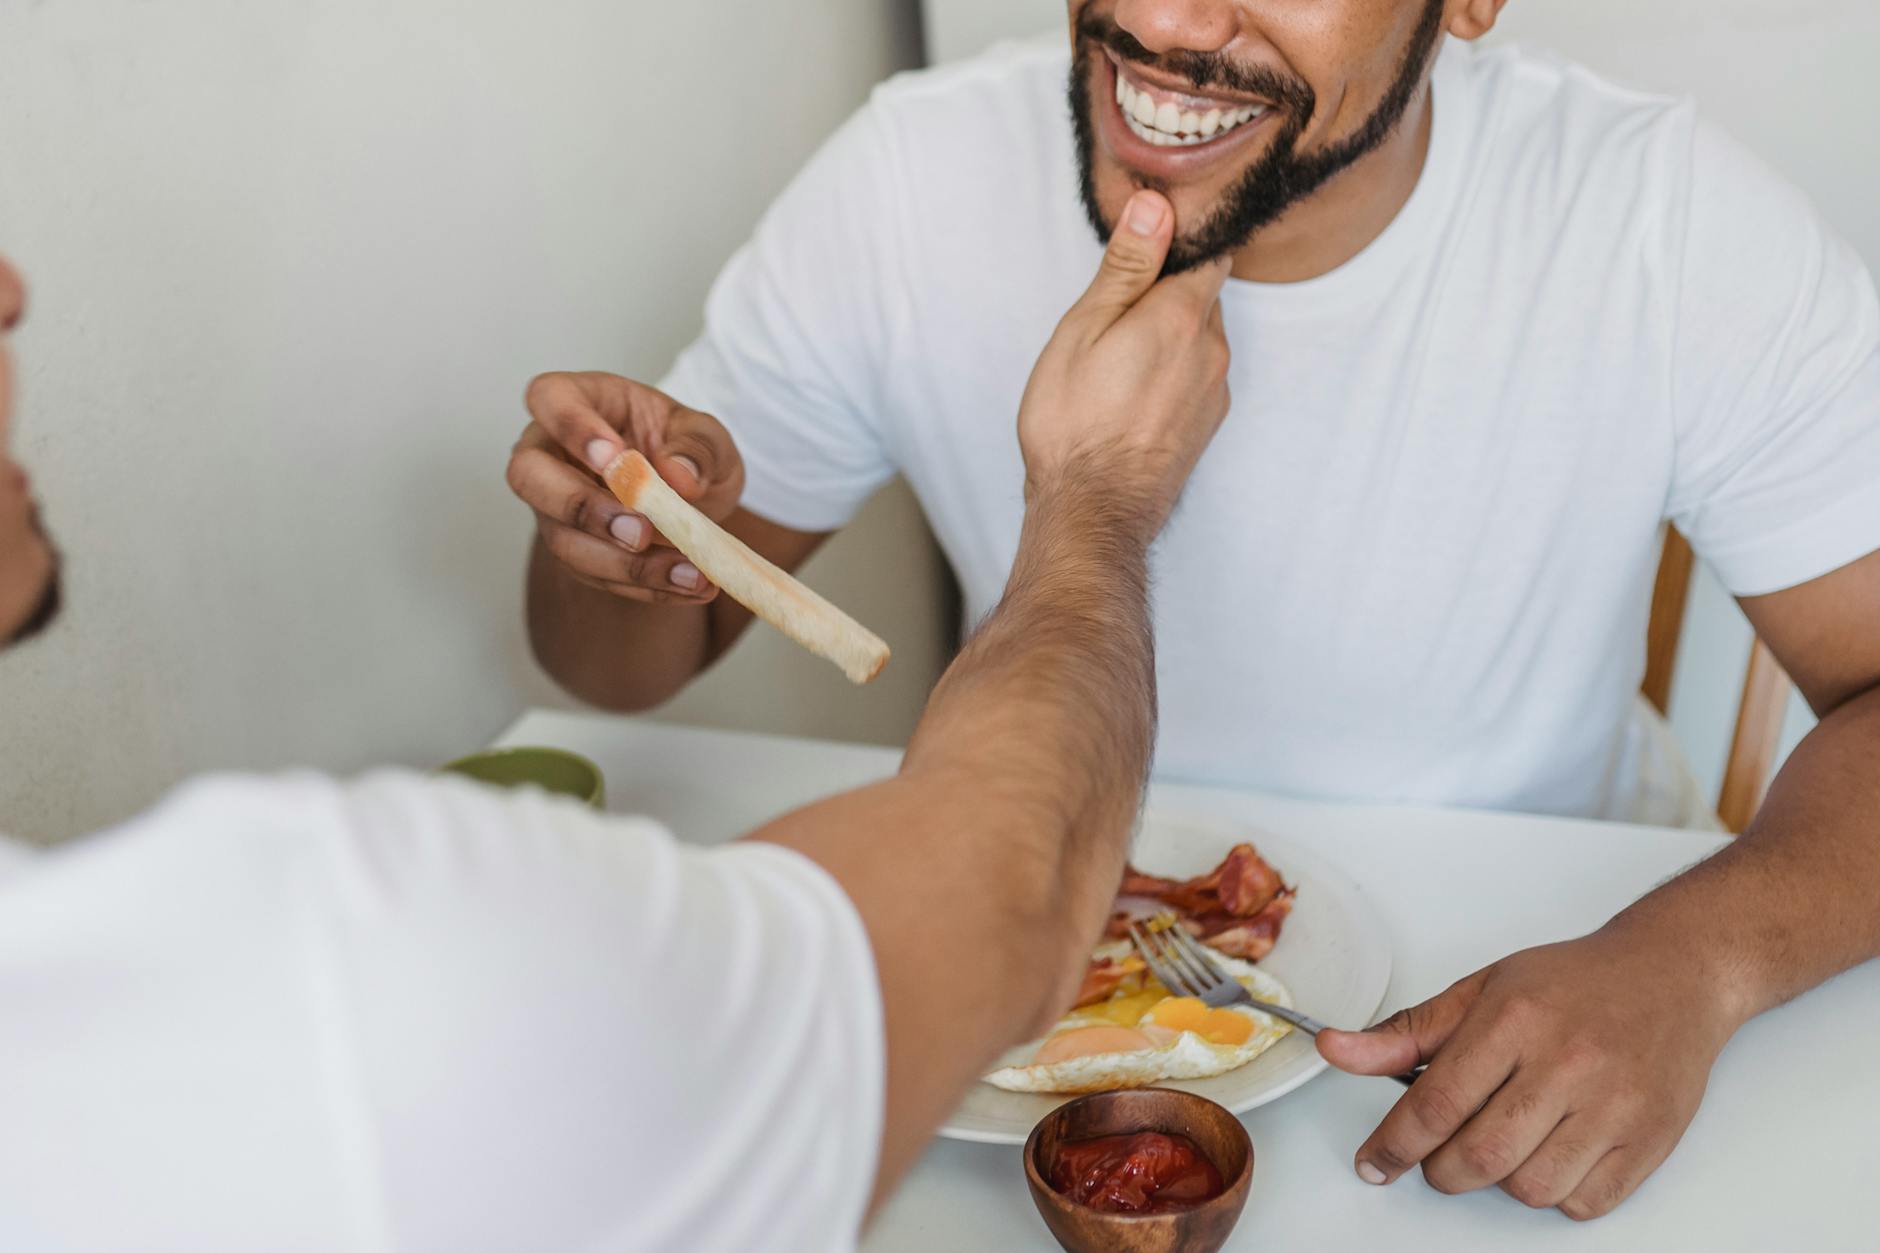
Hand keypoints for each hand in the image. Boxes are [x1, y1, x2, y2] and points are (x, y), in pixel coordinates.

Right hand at [507, 372, 743, 603]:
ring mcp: (555, 507)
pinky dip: (646, 586)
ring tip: (687, 572)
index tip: (614, 457)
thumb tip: (679, 477)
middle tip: (639, 532)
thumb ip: (698, 448)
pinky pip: (598, 577)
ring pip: (563, 540)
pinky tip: (689, 585)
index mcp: (579, 400)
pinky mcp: (575, 551)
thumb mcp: (708, 436)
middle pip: (528, 476)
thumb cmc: (685, 448)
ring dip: (625, 565)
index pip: (549, 399)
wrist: (694, 496)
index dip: (573, 428)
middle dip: (583, 508)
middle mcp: (551, 453)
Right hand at [1016, 190, 1231, 533]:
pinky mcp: (1207, 422)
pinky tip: (1129, 393)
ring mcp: (1214, 390)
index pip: (1210, 251)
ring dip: (1166, 336)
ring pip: (1197, 337)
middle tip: (1111, 313)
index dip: (1181, 241)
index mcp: (1183, 316)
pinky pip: (1195, 375)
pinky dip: (1170, 372)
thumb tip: (1157, 205)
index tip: (1147, 246)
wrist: (1092, 512)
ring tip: (1114, 360)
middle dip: (1165, 292)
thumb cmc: (1075, 423)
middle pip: (1202, 295)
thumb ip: (1127, 266)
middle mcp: (1212, 350)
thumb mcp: (1085, 329)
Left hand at [1318, 926, 1742, 1220]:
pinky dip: (1556, 1193)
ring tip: (1503, 1143)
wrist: (1673, 975)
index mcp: (1515, 1020)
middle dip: (1442, 1169)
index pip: (1436, 1102)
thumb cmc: (1574, 982)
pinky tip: (1550, 1153)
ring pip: (1529, 1187)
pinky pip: (1583, 1203)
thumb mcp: (1481, 990)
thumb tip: (1338, 1049)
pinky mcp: (1650, 1141)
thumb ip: (1407, 1032)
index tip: (1374, 1163)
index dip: (1394, 1144)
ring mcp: (1614, 1107)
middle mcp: (1566, 1064)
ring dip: (1499, 1181)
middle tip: (1439, 1155)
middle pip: (1479, 1155)